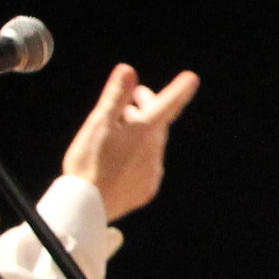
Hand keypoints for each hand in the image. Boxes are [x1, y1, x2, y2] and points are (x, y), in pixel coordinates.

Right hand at [61, 63, 203, 220]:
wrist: (87, 207)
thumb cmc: (88, 162)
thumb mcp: (98, 124)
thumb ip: (115, 97)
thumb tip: (128, 70)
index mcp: (144, 132)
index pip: (168, 104)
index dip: (180, 89)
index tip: (192, 79)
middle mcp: (154, 151)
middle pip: (157, 123)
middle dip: (148, 107)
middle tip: (137, 96)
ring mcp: (152, 172)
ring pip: (151, 144)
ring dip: (140, 132)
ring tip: (120, 126)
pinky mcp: (147, 188)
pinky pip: (146, 166)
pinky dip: (137, 155)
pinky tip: (120, 157)